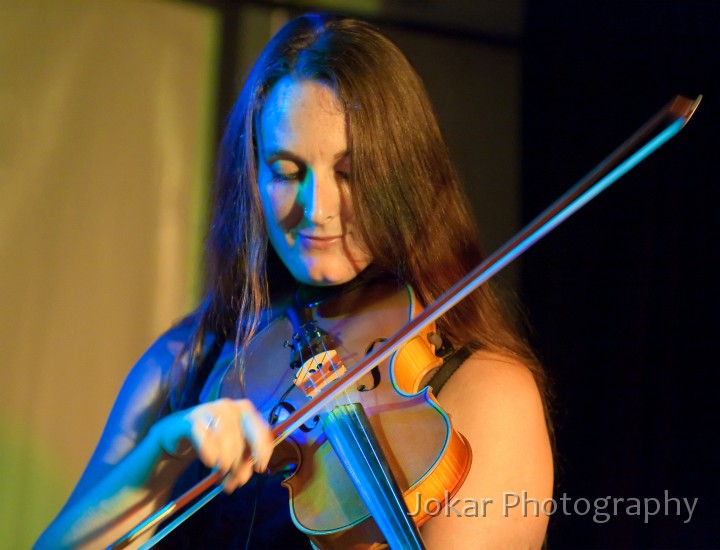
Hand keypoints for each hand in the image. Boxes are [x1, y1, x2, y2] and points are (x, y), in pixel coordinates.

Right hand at [151, 398, 273, 492]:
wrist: (181, 427)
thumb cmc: (213, 437)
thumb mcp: (233, 447)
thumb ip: (243, 460)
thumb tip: (242, 479)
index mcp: (246, 411)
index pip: (261, 430)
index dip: (263, 450)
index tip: (259, 468)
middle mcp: (231, 407)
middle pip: (242, 437)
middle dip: (239, 462)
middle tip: (234, 480)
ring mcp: (212, 409)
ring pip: (225, 439)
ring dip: (224, 461)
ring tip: (219, 472)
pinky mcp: (194, 417)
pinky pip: (205, 439)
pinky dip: (209, 453)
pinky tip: (209, 461)